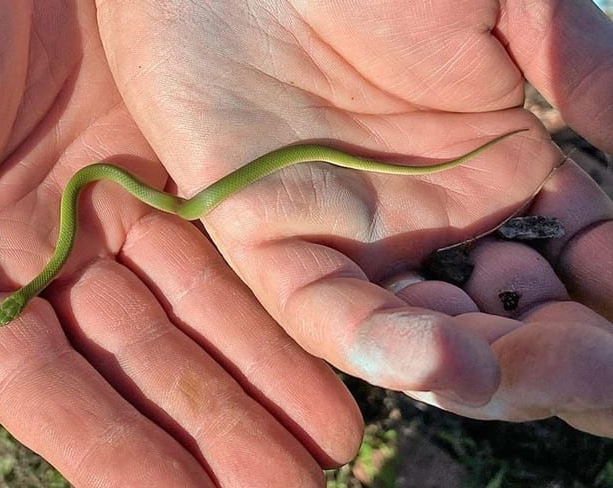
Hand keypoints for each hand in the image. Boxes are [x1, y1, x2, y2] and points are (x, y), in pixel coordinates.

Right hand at [0, 2, 361, 484]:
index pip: (51, 389)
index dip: (115, 451)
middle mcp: (53, 260)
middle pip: (144, 369)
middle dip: (212, 434)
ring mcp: (118, 216)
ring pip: (200, 319)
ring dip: (259, 384)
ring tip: (325, 447)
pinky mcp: (172, 169)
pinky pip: (226, 247)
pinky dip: (267, 300)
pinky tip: (318, 352)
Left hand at [102, 0, 612, 435]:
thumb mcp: (508, 7)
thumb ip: (583, 75)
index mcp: (495, 174)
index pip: (569, 267)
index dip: (604, 305)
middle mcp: (426, 222)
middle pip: (497, 324)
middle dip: (551, 357)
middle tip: (593, 365)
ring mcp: (349, 236)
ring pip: (416, 338)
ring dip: (479, 369)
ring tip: (524, 373)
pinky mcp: (268, 235)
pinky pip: (318, 310)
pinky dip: (375, 342)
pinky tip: (439, 355)